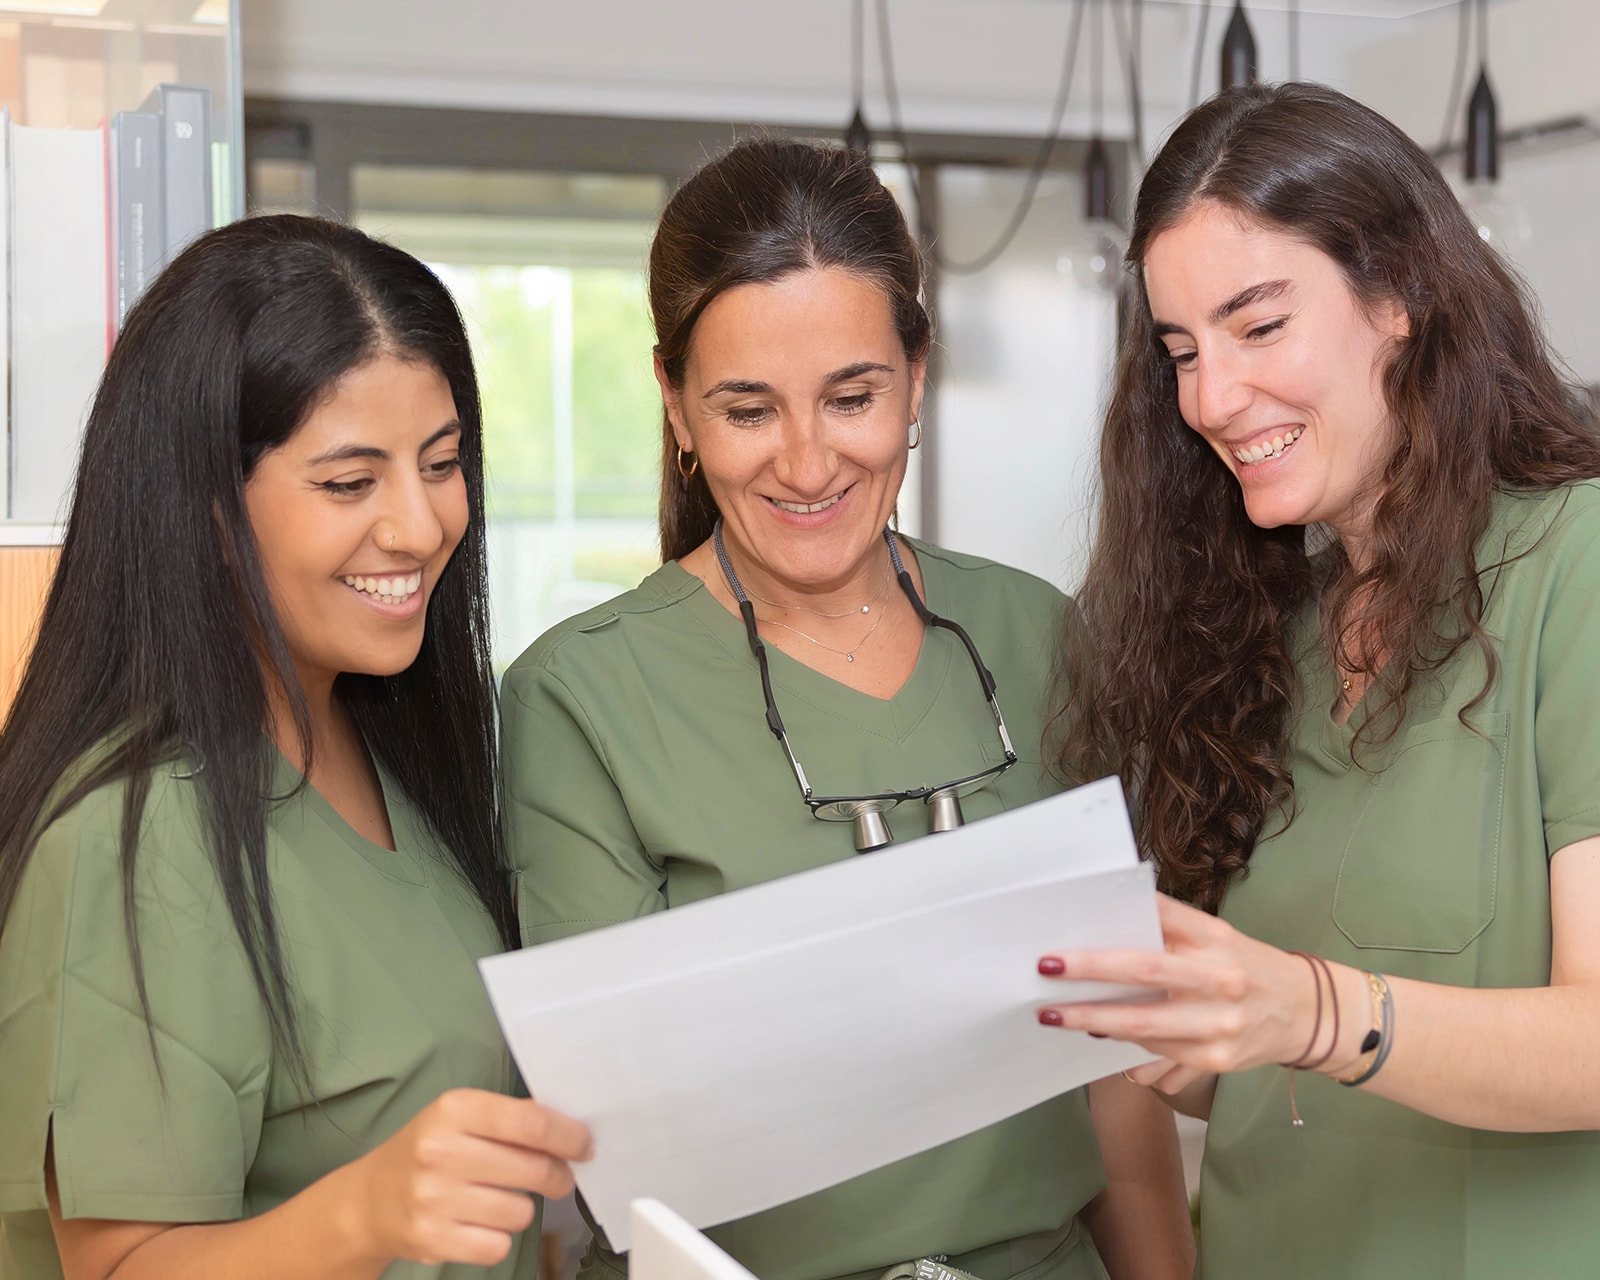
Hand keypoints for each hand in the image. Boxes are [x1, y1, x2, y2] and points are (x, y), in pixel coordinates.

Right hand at [351, 1088, 592, 1268]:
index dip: (568, 1136)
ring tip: (498, 1198)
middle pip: (534, 1169)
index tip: (584, 1145)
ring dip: (521, 1208)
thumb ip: (511, 1117)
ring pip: (521, 1212)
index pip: (530, 1122)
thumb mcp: (460, 1117)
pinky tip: (478, 1223)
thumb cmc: (429, 1151)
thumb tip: (570, 1129)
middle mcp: (441, 1152)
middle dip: (557, 1175)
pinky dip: (498, 1238)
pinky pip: (498, 1246)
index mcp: (454, 1110)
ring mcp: (434, 1199)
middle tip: (557, 1176)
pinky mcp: (432, 1240)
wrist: (370, 1200)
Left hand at [1036, 895, 1317, 1095]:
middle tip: (1045, 973)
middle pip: (1145, 974)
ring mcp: (1219, 1024)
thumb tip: (1105, 920)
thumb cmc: (1244, 965)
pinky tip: (1098, 1042)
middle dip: (1090, 975)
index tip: (1066, 933)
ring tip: (1056, 1016)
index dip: (1115, 919)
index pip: (1157, 921)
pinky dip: (1124, 1051)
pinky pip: (1158, 1058)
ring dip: (1095, 1021)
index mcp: (1215, 938)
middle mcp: (1220, 979)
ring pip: (1144, 1025)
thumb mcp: (1215, 935)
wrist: (1305, 1012)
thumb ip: (1167, 928)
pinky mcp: (1216, 1060)